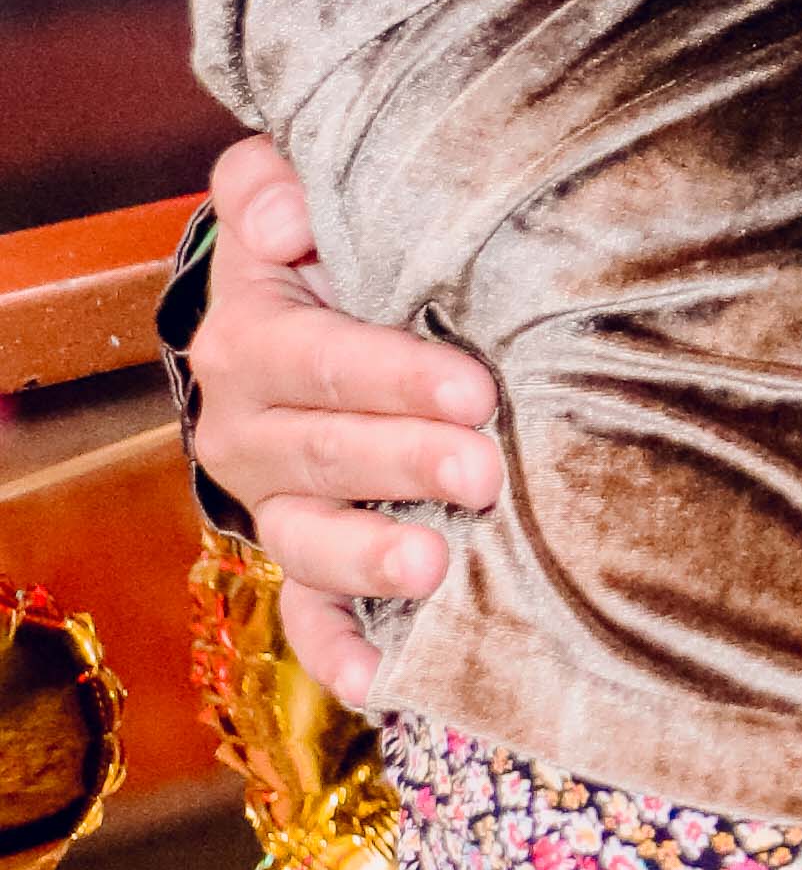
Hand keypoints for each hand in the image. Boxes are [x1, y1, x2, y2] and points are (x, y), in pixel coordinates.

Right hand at [184, 134, 500, 714]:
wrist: (308, 326)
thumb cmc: (330, 254)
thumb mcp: (293, 202)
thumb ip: (271, 188)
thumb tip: (285, 215)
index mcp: (251, 341)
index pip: (319, 359)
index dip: (394, 376)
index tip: (474, 390)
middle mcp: (249, 433)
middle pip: (325, 455)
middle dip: (406, 463)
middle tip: (485, 469)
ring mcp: (277, 507)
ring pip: (309, 543)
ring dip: (370, 558)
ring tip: (436, 562)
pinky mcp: (306, 563)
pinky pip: (309, 619)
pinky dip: (341, 652)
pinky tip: (384, 680)